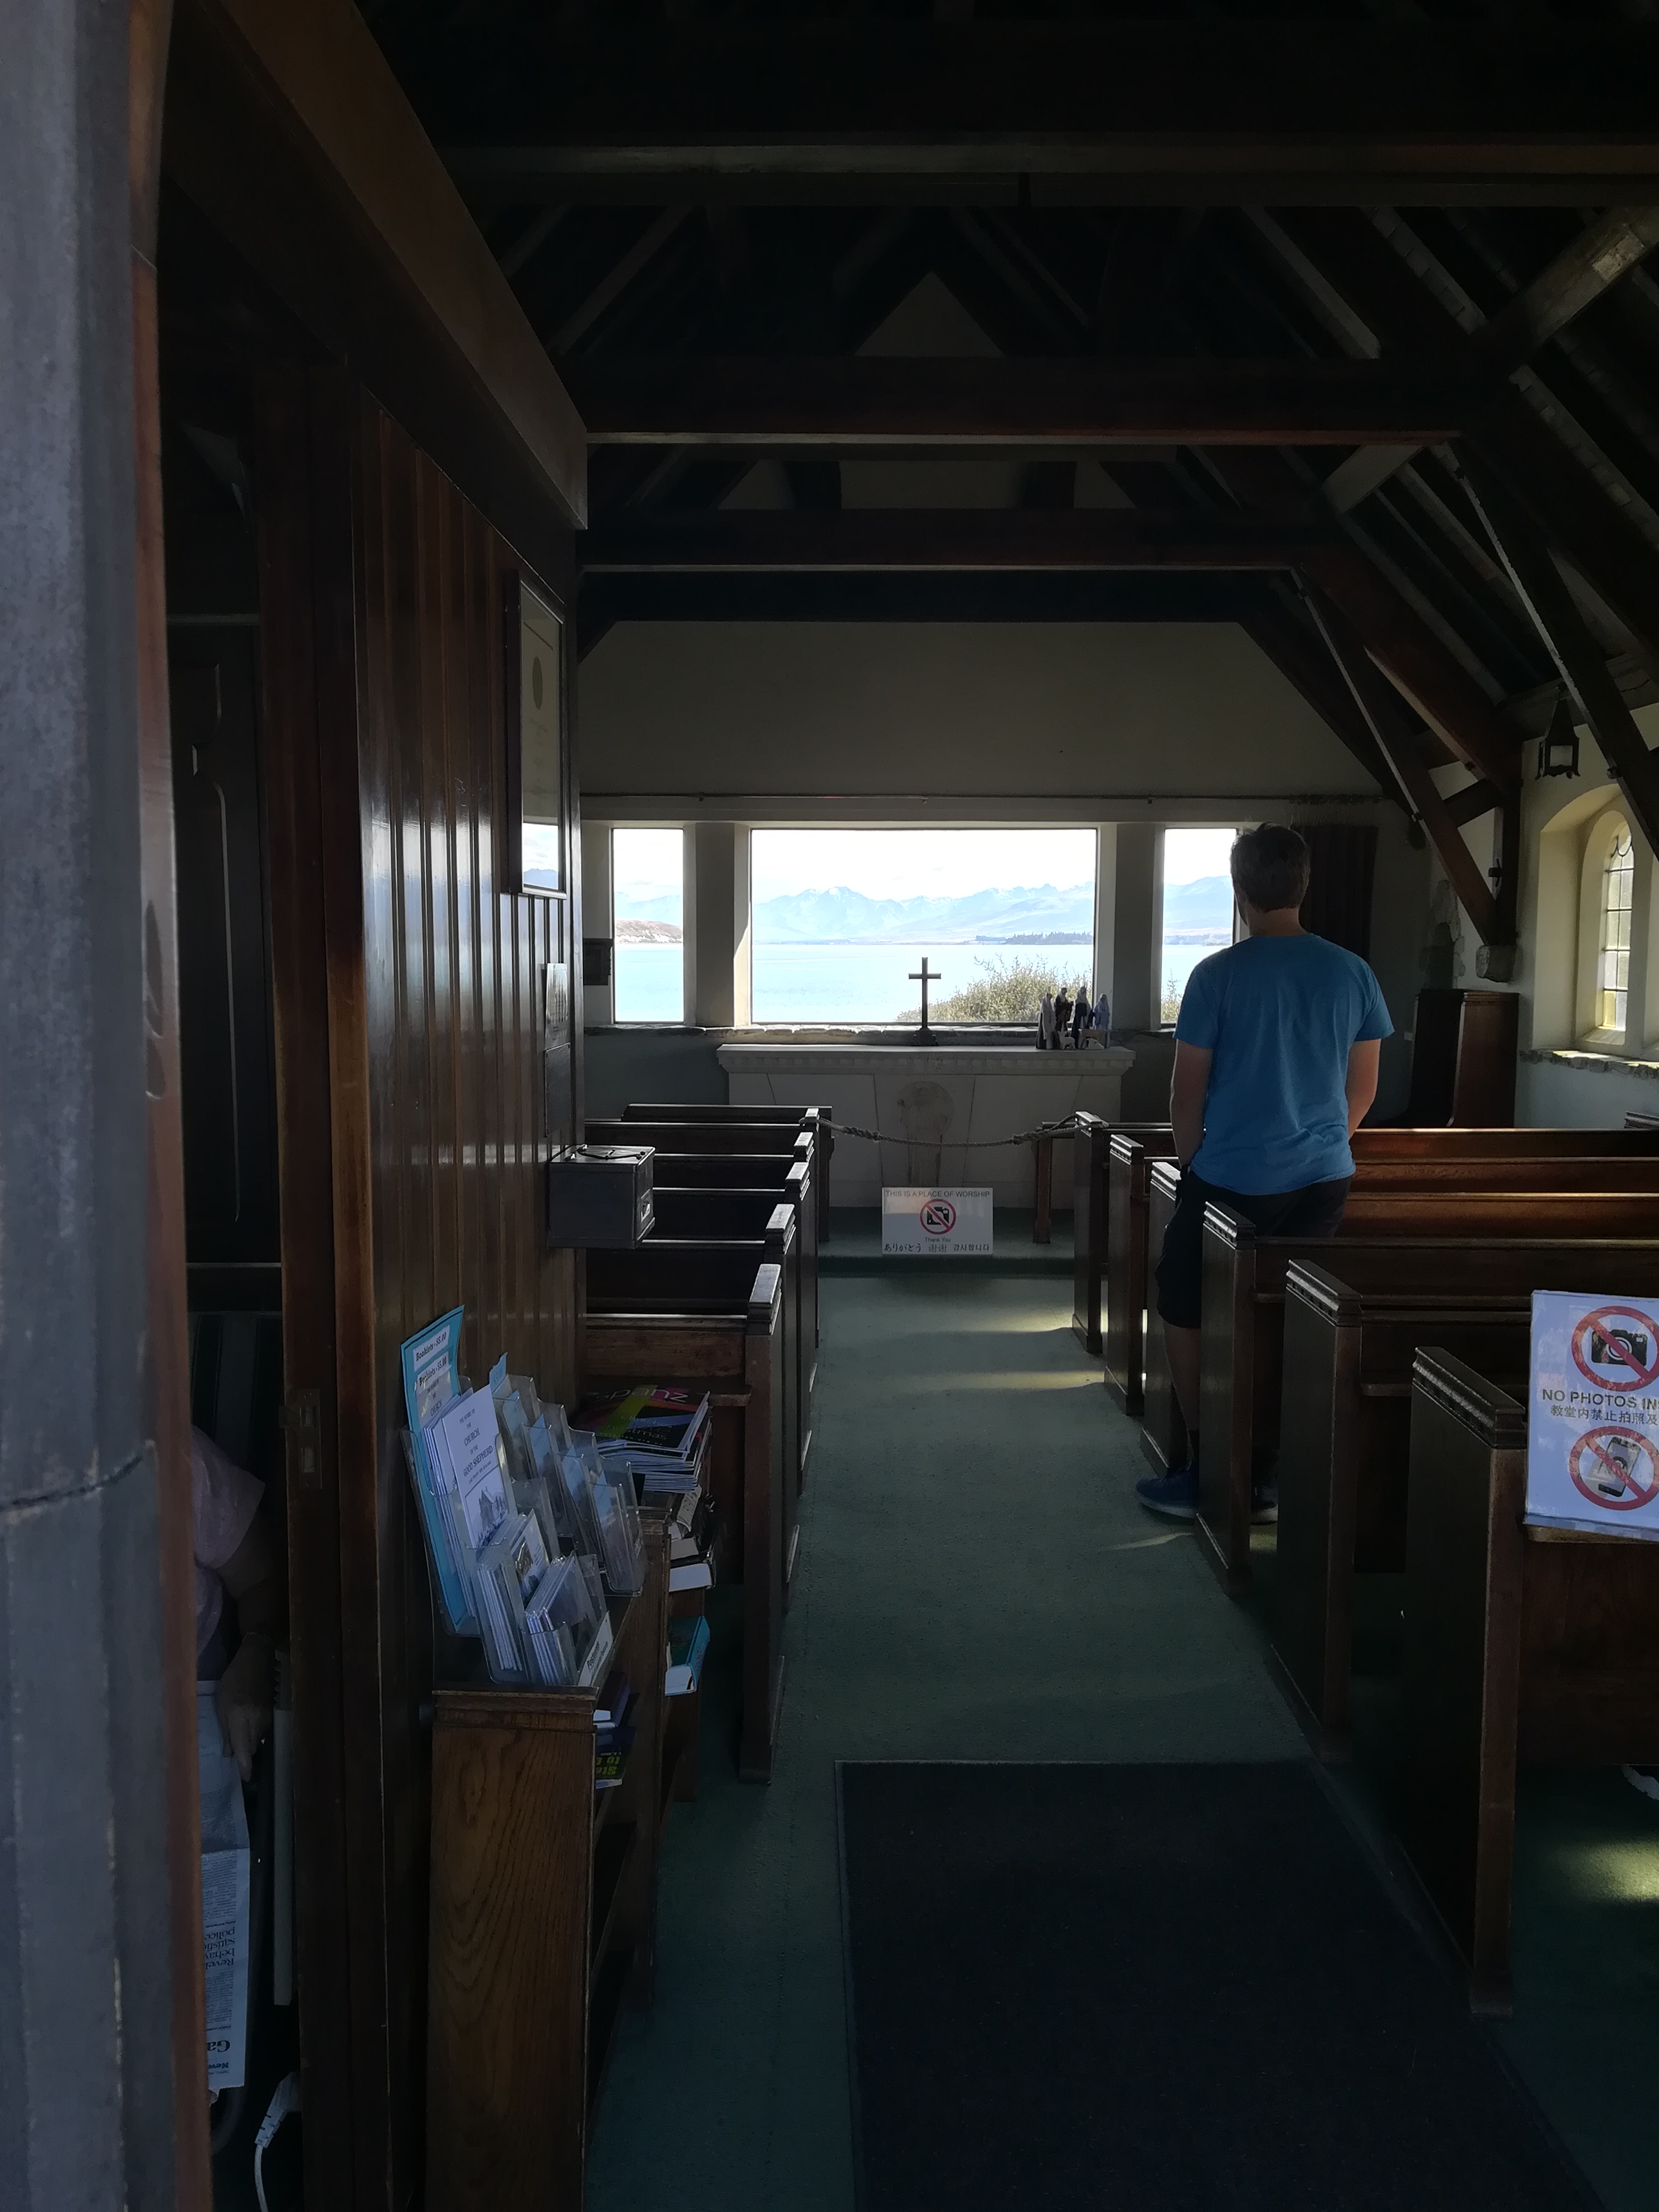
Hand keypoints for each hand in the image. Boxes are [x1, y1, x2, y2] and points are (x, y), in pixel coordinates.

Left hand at [216, 1632, 273, 1782]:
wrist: (257, 1659)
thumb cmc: (233, 1679)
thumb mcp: (222, 1703)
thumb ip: (226, 1729)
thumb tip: (229, 1753)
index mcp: (241, 1716)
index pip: (244, 1748)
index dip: (245, 1765)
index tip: (244, 1779)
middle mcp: (256, 1720)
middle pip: (252, 1748)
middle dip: (245, 1755)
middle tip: (236, 1759)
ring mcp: (266, 1716)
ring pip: (258, 1740)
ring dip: (250, 1744)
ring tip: (241, 1741)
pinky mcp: (272, 1712)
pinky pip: (263, 1731)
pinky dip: (255, 1734)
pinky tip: (249, 1729)